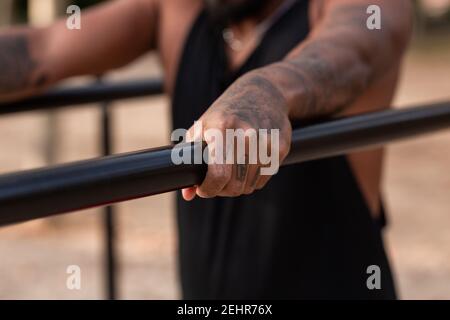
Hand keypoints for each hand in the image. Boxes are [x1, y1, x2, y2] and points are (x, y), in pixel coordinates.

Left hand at [182, 72, 291, 200]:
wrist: (263, 93)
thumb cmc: (226, 113)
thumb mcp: (202, 127)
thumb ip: (190, 159)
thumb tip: (187, 194)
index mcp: (222, 129)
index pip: (218, 174)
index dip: (208, 188)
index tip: (203, 188)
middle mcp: (246, 135)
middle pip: (234, 185)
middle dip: (223, 189)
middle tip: (218, 179)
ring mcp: (266, 141)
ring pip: (249, 186)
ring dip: (239, 185)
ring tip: (233, 169)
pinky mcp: (280, 147)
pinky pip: (264, 179)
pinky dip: (254, 178)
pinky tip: (249, 163)